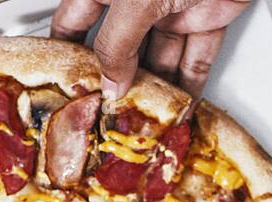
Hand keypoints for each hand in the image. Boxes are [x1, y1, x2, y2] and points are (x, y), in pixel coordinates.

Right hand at [52, 0, 250, 97]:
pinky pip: (195, 55)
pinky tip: (181, 106)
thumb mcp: (134, 1)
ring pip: (159, 57)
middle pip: (120, 47)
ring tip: (146, 120)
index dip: (68, 52)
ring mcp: (170, 6)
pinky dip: (190, 83)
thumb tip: (110, 83)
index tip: (65, 86)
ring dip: (155, 90)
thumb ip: (116, 44)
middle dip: (117, 81)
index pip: (74, 21)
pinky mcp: (206, 15)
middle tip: (110, 113)